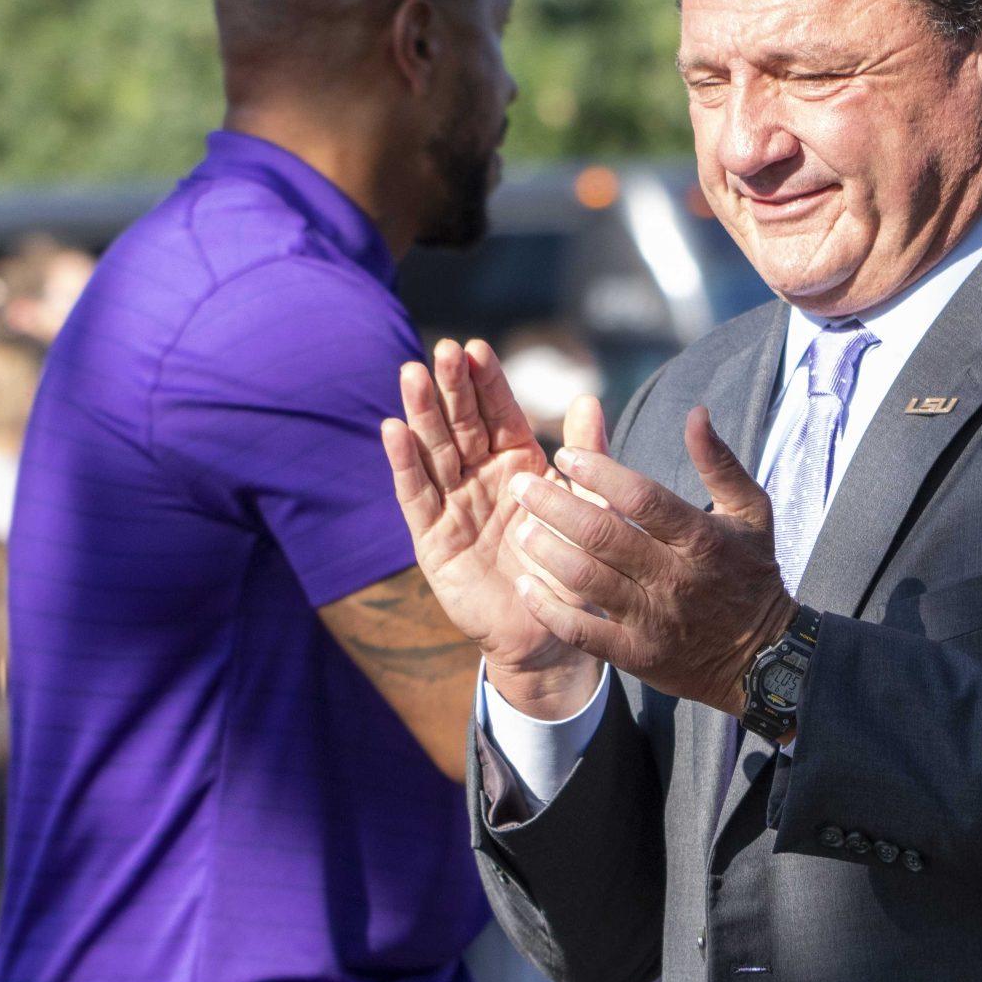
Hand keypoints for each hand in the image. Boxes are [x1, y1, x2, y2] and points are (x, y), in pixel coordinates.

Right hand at [381, 338, 604, 715]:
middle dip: (451, 387)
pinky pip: (416, 497)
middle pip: (461, 423)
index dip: (486, 382)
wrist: (551, 634)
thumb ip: (588, 455)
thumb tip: (587, 397)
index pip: (499, 414)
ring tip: (412, 375)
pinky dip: (404, 465)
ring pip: (434, 451)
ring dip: (422, 413)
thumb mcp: (588, 508)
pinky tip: (393, 431)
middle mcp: (481, 478)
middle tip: (442, 349)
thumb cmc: (572, 569)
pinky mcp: (432, 539)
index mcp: (519, 465)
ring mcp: (453, 505)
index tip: (476, 347)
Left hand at [505, 406, 796, 713]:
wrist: (764, 658)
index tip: (566, 455)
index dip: (600, 474)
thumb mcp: (751, 513)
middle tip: (521, 485)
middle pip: (604, 535)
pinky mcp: (637, 656)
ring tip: (520, 529)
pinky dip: (550, 609)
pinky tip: (526, 585)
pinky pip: (583, 632)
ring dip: (547, 552)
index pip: (643, 499)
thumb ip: (720, 462)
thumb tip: (696, 412)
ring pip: (587, 581)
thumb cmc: (751, 573)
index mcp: (702, 538)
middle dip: (555, 506)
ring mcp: (654, 621)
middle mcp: (676, 579)